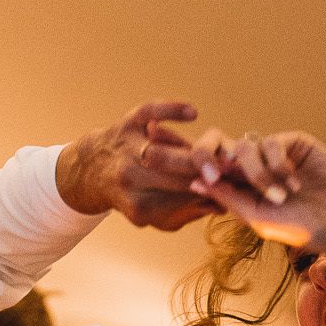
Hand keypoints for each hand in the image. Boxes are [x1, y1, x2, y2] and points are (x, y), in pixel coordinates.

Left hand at [54, 101, 218, 230]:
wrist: (94, 170)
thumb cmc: (134, 194)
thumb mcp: (157, 215)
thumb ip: (189, 213)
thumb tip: (222, 206)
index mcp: (139, 206)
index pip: (182, 199)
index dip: (210, 191)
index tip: (231, 186)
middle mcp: (130, 178)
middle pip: (178, 174)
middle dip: (207, 172)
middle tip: (231, 168)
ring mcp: (127, 149)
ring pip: (167, 149)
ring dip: (196, 151)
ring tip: (218, 149)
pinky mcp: (128, 122)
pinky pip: (150, 112)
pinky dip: (170, 110)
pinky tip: (192, 113)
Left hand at [189, 131, 325, 259]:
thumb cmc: (308, 227)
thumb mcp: (260, 219)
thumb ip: (228, 198)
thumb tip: (192, 182)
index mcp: (242, 192)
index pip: (210, 173)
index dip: (196, 169)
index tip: (195, 179)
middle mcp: (255, 171)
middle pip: (218, 152)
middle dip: (210, 158)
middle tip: (216, 172)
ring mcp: (274, 156)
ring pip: (243, 147)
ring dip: (257, 173)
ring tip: (282, 196)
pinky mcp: (293, 143)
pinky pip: (269, 142)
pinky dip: (277, 164)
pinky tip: (295, 183)